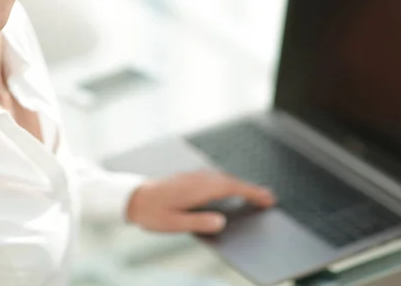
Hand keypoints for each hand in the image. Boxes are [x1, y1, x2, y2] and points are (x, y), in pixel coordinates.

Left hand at [126, 170, 274, 234]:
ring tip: (252, 195)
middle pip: (229, 180)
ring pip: (221, 177)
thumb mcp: (174, 224)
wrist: (132, 197)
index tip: (267, 198)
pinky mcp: (187, 177)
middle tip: (268, 199)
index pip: (231, 187)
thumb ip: (199, 223)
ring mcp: (192, 176)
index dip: (251, 192)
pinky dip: (226, 182)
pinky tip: (228, 190)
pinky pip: (213, 177)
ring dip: (238, 184)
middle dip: (249, 188)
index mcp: (197, 189)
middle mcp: (197, 179)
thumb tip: (222, 222)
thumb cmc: (151, 213)